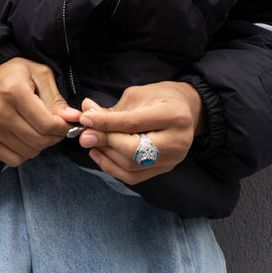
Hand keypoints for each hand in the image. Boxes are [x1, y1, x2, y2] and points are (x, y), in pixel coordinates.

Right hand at [0, 57, 80, 166]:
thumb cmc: (14, 72)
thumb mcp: (40, 74)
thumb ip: (56, 99)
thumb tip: (73, 118)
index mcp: (13, 91)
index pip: (47, 124)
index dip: (63, 128)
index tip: (68, 124)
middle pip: (38, 141)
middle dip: (54, 137)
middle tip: (57, 128)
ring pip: (27, 152)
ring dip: (40, 145)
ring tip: (40, 130)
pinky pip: (12, 159)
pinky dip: (24, 153)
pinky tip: (26, 138)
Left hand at [78, 81, 205, 185]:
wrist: (186, 109)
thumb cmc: (161, 97)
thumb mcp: (138, 96)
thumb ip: (113, 110)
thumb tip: (85, 115)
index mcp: (173, 116)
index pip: (132, 124)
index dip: (105, 123)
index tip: (84, 119)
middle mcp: (177, 141)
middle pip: (133, 150)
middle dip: (104, 142)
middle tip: (84, 134)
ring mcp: (173, 159)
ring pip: (131, 166)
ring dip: (105, 155)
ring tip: (90, 141)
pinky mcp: (165, 169)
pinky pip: (134, 177)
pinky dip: (112, 167)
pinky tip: (99, 154)